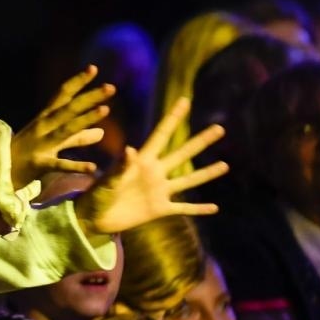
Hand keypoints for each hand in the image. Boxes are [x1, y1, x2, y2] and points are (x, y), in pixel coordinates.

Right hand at [10, 66, 113, 186]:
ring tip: (105, 110)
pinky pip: (60, 164)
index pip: (63, 95)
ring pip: (66, 130)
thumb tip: (102, 132)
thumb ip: (78, 137)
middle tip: (111, 87)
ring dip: (85, 119)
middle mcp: (43, 127)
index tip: (94, 68)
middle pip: (69, 109)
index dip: (78, 81)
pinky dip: (76, 166)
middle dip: (89, 97)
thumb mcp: (53, 142)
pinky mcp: (39, 164)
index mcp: (46, 118)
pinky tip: (93, 167)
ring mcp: (41, 144)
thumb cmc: (27, 152)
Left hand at [73, 98, 226, 235]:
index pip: (161, 135)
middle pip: (183, 153)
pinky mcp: (160, 209)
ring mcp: (159, 191)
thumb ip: (120, 167)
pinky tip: (215, 208)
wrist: (93, 219)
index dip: (173, 118)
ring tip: (225, 165)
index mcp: (142, 161)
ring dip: (207, 173)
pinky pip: (184, 208)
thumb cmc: (96, 196)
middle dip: (201, 141)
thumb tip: (130, 149)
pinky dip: (198, 209)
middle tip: (220, 128)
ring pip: (189, 180)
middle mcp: (155, 173)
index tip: (184, 101)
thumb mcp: (107, 180)